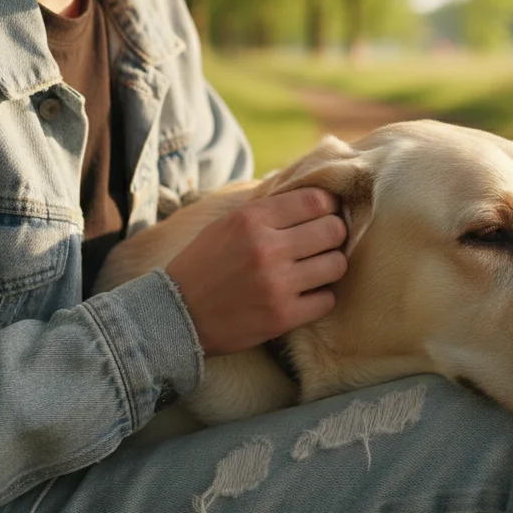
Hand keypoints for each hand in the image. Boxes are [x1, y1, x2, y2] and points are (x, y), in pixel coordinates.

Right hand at [165, 187, 347, 355]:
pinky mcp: (282, 316)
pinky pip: (327, 300)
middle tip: (322, 245)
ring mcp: (276, 283)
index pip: (316, 200)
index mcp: (251, 219)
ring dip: (330, 268)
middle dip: (333, 237)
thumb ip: (268, 210)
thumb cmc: (205, 265)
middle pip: (334, 230)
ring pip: (337, 265)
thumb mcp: (227, 224)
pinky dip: (320, 298)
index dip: (328, 207)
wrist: (176, 315)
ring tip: (315, 271)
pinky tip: (305, 296)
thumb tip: (314, 196)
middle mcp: (266, 248)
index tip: (324, 216)